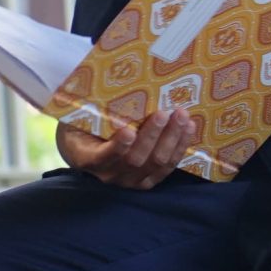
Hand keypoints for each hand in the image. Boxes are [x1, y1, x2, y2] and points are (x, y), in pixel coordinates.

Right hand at [60, 108, 198, 188]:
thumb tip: (108, 89)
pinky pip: (167, 167)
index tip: (128, 131)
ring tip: (181, 116)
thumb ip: (93, 112)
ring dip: (172, 139)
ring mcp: (130, 180)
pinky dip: (179, 147)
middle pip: (135, 160)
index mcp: (88, 158)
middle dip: (153, 135)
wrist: (87, 148)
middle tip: (164, 113)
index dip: (117, 147)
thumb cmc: (84, 127)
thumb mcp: (81, 119)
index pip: (102, 157)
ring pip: (155, 163)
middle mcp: (109, 174)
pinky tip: (188, 128)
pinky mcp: (147, 180)